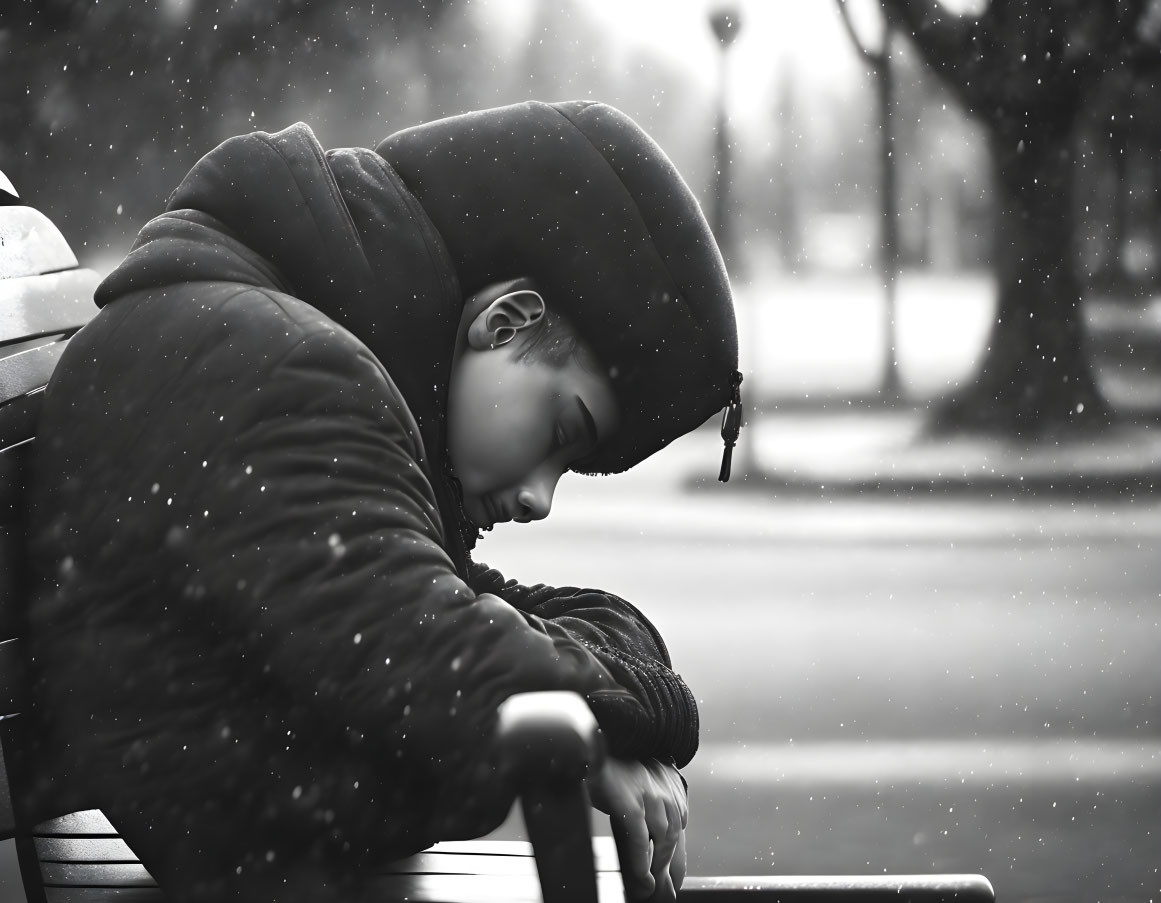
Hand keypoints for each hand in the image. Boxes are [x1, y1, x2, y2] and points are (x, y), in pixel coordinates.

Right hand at [586, 757, 687, 901]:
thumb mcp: (636, 779)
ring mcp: (647, 792)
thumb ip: (649, 801)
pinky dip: (642, 859)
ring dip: (656, 864)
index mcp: (667, 779)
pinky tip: (641, 874)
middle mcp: (662, 785)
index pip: (679, 820)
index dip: (673, 847)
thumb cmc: (608, 767)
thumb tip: (651, 835)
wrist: (586, 745)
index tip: (666, 866)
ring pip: (662, 837)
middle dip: (666, 860)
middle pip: (673, 832)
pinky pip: (641, 836)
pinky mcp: (629, 801)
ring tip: (647, 881)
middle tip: (656, 880)